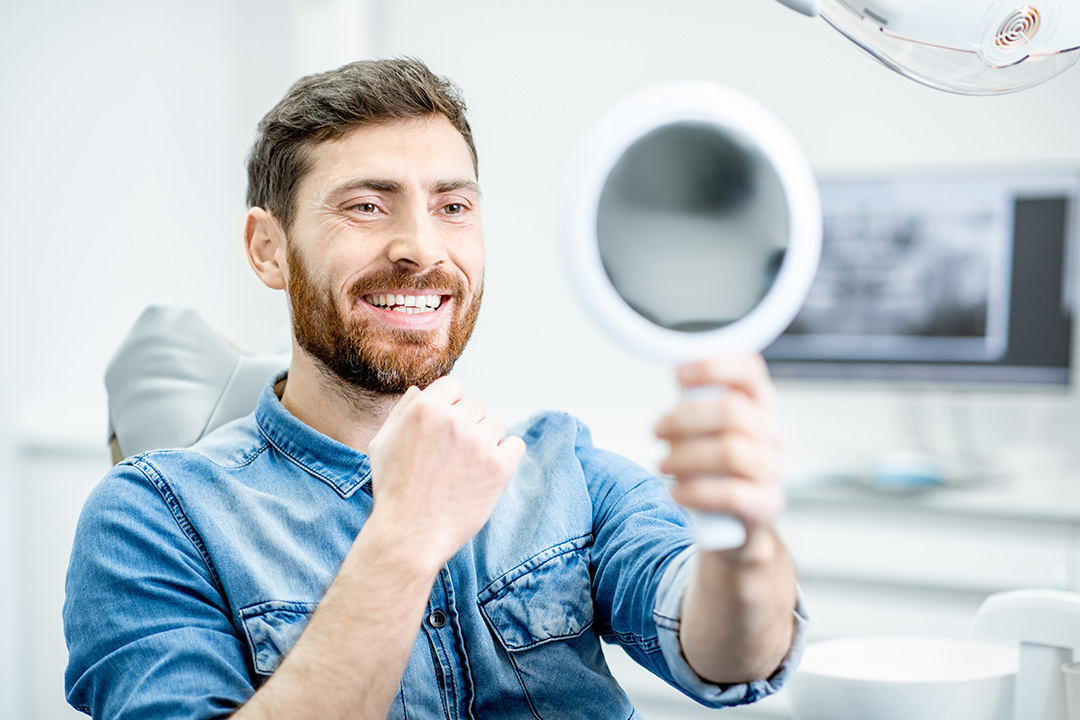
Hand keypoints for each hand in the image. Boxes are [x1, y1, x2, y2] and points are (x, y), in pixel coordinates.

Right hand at [366, 376, 525, 567]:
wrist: (410, 535)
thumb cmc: (393, 491)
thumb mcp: (382, 444)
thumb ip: (402, 412)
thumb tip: (420, 390)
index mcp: (425, 409)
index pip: (453, 386)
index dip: (450, 406)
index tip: (446, 428)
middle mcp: (454, 420)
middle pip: (476, 406)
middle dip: (467, 426)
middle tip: (453, 456)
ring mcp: (479, 443)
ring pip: (496, 425)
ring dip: (486, 442)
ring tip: (466, 469)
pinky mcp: (500, 466)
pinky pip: (516, 445)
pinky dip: (506, 457)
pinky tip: (487, 473)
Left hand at [654, 355, 784, 545]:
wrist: (733, 522)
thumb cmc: (714, 465)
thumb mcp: (706, 428)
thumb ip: (696, 402)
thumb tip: (677, 374)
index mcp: (758, 405)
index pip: (749, 370)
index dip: (714, 366)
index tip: (678, 375)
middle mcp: (771, 433)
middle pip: (732, 412)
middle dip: (684, 419)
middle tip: (657, 431)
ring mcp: (772, 469)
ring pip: (729, 452)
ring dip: (685, 457)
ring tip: (663, 464)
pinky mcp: (766, 504)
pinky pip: (732, 494)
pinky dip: (696, 492)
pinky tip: (677, 493)